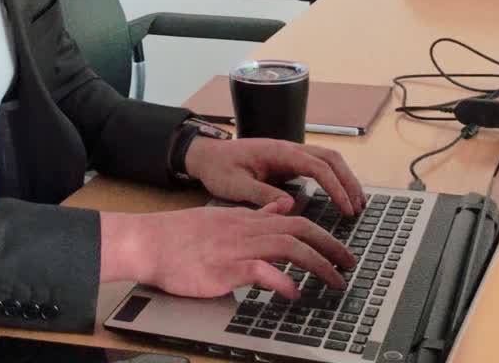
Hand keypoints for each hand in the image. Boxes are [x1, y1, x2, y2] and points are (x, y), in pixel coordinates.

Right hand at [101, 206, 357, 298]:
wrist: (147, 242)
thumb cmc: (179, 236)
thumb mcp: (222, 217)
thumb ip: (254, 213)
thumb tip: (281, 205)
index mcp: (246, 218)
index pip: (294, 219)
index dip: (322, 233)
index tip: (339, 249)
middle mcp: (246, 229)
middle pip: (299, 230)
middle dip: (330, 247)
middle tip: (350, 264)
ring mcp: (236, 247)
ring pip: (288, 247)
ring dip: (317, 264)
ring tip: (334, 281)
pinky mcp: (224, 268)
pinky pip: (260, 271)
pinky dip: (281, 281)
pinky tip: (293, 293)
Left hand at [185, 137, 366, 216]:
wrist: (206, 156)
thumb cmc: (219, 168)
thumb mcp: (235, 185)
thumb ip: (262, 194)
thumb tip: (291, 205)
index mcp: (278, 151)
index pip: (317, 166)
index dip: (336, 187)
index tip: (346, 208)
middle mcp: (289, 148)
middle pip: (330, 158)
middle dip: (348, 181)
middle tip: (359, 207)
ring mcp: (290, 153)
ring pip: (328, 159)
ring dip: (345, 178)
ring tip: (356, 203)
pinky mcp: (289, 161)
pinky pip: (318, 166)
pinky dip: (333, 179)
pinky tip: (339, 196)